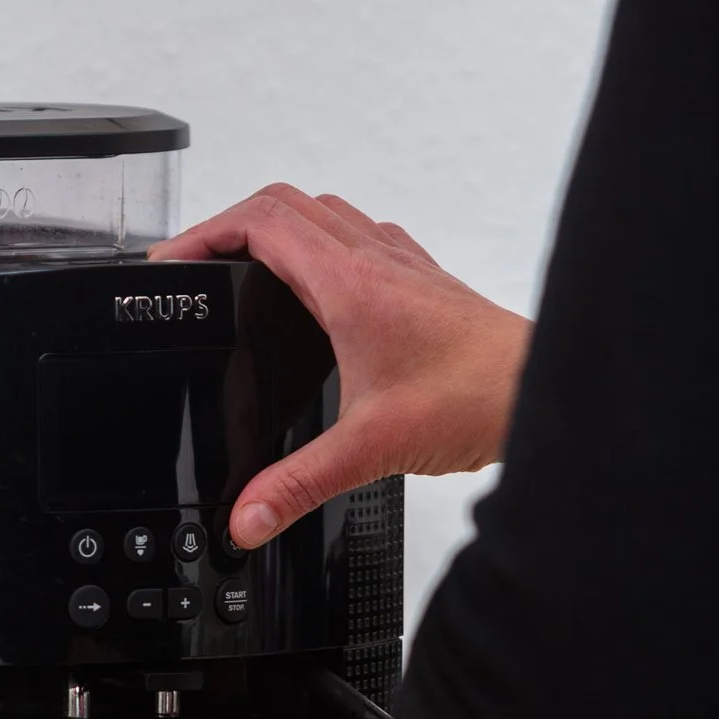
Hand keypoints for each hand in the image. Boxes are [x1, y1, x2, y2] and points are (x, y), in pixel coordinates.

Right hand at [149, 184, 530, 547]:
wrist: (546, 390)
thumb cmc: (479, 399)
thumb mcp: (370, 449)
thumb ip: (299, 485)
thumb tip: (248, 515)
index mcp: (350, 282)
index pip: (260, 221)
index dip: (204, 231)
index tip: (172, 259)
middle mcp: (376, 259)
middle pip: (284, 203)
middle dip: (228, 224)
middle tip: (197, 261)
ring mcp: (403, 264)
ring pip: (325, 212)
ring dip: (278, 225)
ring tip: (246, 263)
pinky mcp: (424, 281)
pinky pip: (363, 233)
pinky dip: (326, 241)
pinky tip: (325, 283)